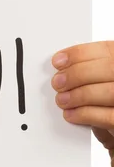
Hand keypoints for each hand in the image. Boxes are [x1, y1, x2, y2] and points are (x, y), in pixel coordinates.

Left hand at [52, 41, 113, 166]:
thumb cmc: (105, 104)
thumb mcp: (98, 82)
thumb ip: (88, 72)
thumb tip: (62, 67)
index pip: (106, 50)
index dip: (80, 53)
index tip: (58, 60)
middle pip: (109, 68)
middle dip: (78, 74)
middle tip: (58, 82)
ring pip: (109, 91)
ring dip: (79, 95)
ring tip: (62, 100)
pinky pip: (107, 116)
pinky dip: (84, 114)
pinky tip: (71, 114)